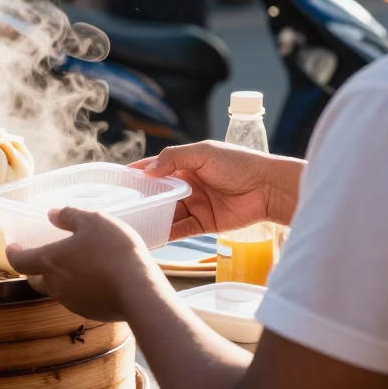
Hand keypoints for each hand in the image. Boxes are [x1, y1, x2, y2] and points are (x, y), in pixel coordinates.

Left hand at [8, 208, 158, 320]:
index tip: (13, 247)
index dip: (13, 253)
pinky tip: (94, 279)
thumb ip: (70, 215)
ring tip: (72, 265)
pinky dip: (78, 288)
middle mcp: (55, 285)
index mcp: (49, 262)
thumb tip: (52, 214)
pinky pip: (76, 299)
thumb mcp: (94, 221)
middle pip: (35, 279)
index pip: (19, 262)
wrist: (140, 291)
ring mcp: (71, 302)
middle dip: (34, 269)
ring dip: (58, 279)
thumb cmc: (114, 251)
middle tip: (41, 256)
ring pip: (56, 290)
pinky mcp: (88, 312)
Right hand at [131, 142, 304, 239]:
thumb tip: (148, 172)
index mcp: (186, 165)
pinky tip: (153, 235)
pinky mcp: (204, 224)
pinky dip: (167, 233)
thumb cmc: (239, 164)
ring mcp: (195, 205)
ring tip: (133, 223)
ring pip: (167, 213)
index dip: (138, 174)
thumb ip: (173, 158)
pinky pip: (180, 229)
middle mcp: (187, 185)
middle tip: (121, 206)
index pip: (156, 168)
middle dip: (142, 199)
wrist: (269, 188)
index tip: (118, 181)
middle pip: (158, 194)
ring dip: (152, 218)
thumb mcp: (203, 152)